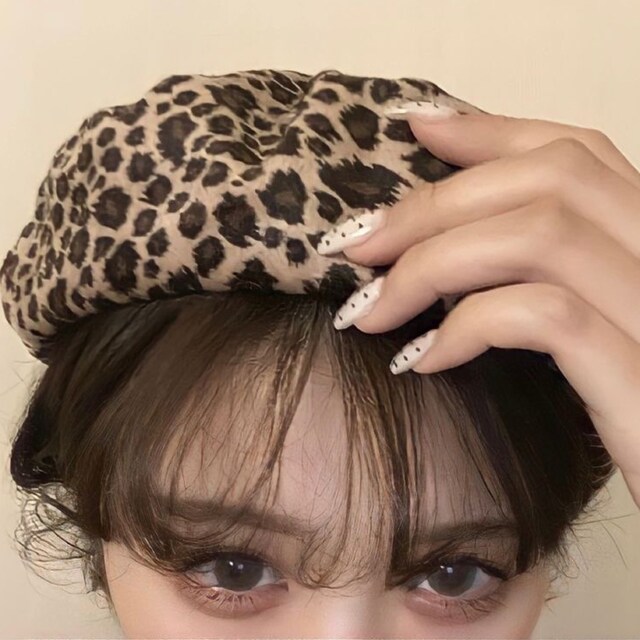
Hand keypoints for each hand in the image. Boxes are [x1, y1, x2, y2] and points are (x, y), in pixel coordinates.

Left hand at [318, 105, 639, 508]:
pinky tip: (419, 361)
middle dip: (431, 206)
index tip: (413, 129)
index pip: (577, 153)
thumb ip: (540, 274)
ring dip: (429, 265)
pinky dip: (466, 326)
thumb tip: (442, 238)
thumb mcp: (592, 332)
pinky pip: (543, 316)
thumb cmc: (624, 414)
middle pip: (547, 180)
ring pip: (539, 236)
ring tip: (368, 311)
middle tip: (355, 244)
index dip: (490, 131)